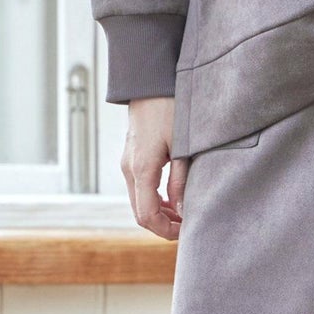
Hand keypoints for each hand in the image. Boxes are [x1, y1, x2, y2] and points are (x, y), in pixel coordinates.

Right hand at [121, 96, 189, 241]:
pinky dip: (154, 200)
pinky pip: (138, 189)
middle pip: (140, 213)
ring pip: (138, 202)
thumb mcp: (182, 147)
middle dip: (162, 225)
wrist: (149, 81)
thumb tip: (183, 211)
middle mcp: (129, 169)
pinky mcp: (130, 157)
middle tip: (187, 226)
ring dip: (159, 213)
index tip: (186, 231)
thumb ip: (181, 181)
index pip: (147, 216)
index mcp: (141, 169)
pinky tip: (172, 198)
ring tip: (182, 214)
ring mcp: (126, 163)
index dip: (166, 230)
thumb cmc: (170, 109)